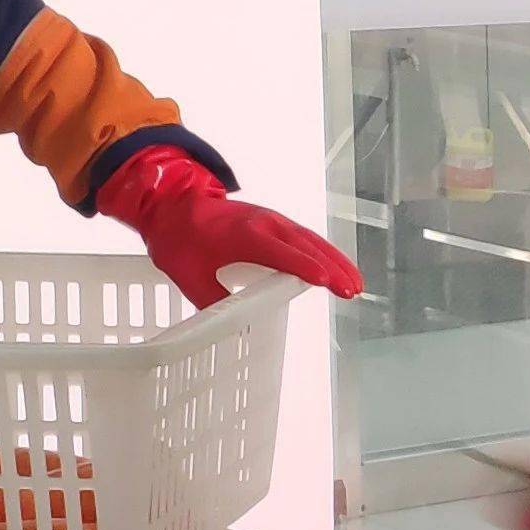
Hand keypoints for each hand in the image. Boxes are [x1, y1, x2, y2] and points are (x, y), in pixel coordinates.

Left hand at [96, 145, 363, 307]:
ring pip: (311, 241)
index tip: (325, 282)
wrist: (174, 202)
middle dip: (332, 268)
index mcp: (245, 234)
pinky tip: (336, 269)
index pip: (280, 252)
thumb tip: (233, 328)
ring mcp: (273, 220)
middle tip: (352, 291)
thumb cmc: (179, 238)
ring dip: (335, 261)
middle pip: (306, 246)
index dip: (302, 267)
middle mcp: (266, 223)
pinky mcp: (274, 222)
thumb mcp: (187, 274)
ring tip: (356, 284)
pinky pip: (305, 237)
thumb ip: (211, 300)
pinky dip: (324, 253)